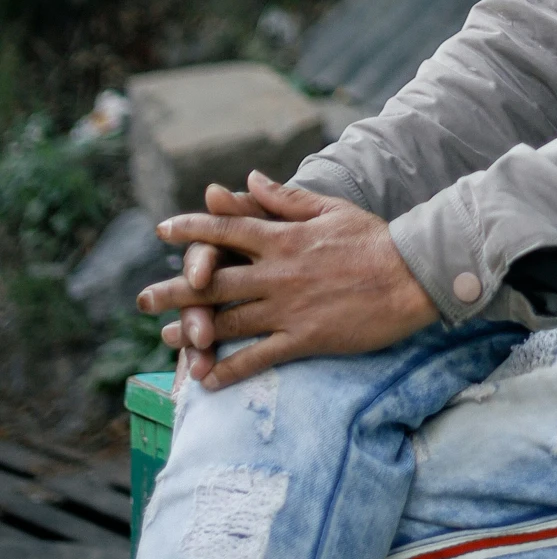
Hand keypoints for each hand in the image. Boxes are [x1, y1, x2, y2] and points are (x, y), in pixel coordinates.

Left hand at [139, 171, 438, 390]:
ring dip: (191, 331)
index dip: (190, 229)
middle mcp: (278, 273)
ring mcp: (288, 308)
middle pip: (213, 281)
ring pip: (227, 321)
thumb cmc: (376, 239)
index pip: (225, 230)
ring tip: (165, 337)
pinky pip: (257, 357)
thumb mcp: (331, 209)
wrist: (413, 276)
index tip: (162, 230)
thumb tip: (249, 178)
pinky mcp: (304, 338)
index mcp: (284, 238)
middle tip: (141, 298)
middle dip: (173, 289)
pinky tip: (208, 380)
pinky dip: (228, 369)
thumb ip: (285, 197)